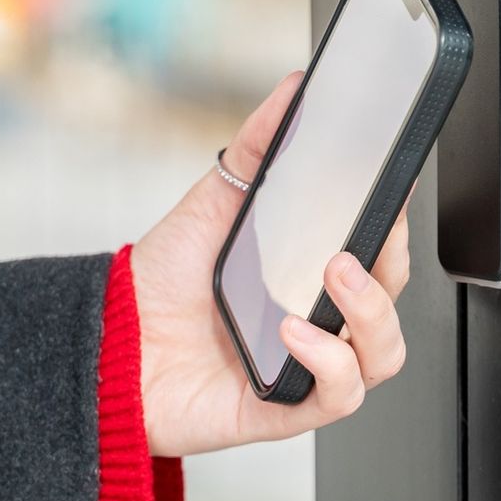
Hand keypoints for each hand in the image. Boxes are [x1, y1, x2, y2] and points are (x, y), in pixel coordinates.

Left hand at [132, 72, 412, 456]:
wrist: (107, 343)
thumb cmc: (160, 282)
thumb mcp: (213, 200)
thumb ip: (256, 147)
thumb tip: (292, 91)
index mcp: (308, 274)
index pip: (380, 250)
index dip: (394, 225)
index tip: (391, 188)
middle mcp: (317, 321)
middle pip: (390, 300)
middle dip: (388, 265)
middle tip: (352, 239)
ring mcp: (305, 367)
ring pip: (383, 354)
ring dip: (373, 316)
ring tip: (335, 277)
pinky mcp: (284, 408)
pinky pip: (337, 396)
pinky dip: (329, 363)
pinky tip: (295, 331)